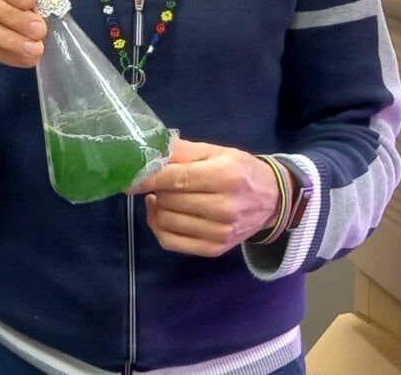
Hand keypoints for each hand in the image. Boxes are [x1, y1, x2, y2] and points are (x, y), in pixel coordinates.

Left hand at [128, 137, 281, 256]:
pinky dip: (159, 227)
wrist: (273, 201)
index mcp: (225, 177)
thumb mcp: (217, 152)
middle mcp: (224, 207)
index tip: (127, 179)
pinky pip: (170, 242)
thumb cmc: (241, 171)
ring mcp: (220, 232)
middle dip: (157, 189)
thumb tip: (149, 151)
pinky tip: (163, 213)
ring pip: (166, 221)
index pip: (177, 179)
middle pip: (169, 201)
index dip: (148, 179)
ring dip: (158, 207)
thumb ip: (183, 151)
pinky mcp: (214, 249)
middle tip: (162, 182)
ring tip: (164, 196)